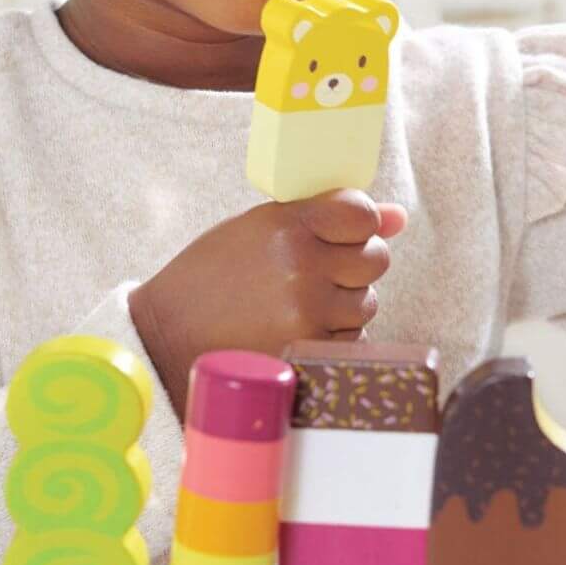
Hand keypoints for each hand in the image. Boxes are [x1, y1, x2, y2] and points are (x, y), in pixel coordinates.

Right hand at [129, 190, 407, 418]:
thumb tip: (398, 217)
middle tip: (315, 272)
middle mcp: (301, 264)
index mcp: (287, 224)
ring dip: (343, 304)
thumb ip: (329, 216)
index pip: (362, 213)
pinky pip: (351, 339)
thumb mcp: (261, 228)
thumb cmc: (214, 274)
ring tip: (295, 303)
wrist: (167, 332)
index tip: (340, 233)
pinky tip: (294, 329)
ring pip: (366, 302)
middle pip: (375, 259)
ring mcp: (306, 310)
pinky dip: (332, 336)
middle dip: (355, 265)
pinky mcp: (307, 350)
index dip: (358, 224)